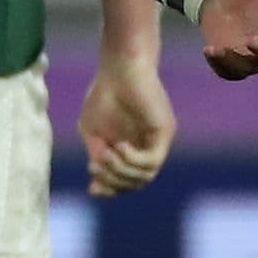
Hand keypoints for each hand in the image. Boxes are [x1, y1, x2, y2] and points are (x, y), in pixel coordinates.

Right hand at [80, 48, 176, 195]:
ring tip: (106, 154)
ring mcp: (157, 141)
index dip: (110, 189)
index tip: (92, 187)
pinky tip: (119, 147)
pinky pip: (151, 161)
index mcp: (131, 150)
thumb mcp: (92, 132)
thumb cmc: (104, 95)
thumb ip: (98, 156)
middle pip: (136, 183)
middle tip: (95, 165)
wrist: (119, 68)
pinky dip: (132, 160)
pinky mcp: (164, 133)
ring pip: (145, 177)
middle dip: (112, 180)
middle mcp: (146, 148)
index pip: (127, 181)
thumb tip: (97, 181)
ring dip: (120, 171)